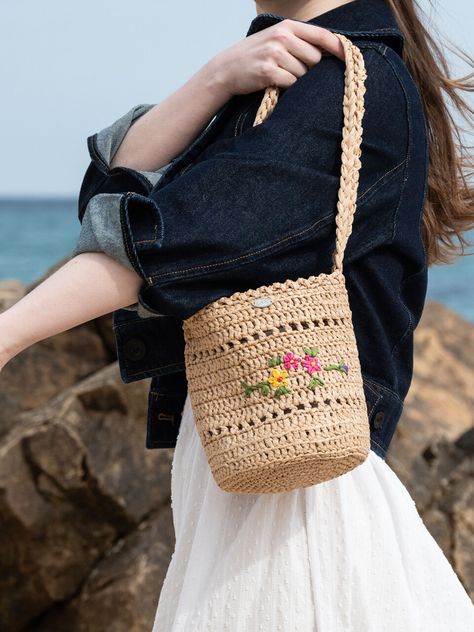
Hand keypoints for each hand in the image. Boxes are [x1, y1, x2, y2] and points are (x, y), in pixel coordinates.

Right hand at [208, 19, 345, 97]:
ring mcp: (275, 54)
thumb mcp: (276, 39)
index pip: (322, 35)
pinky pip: (291, 83)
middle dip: (309, 68)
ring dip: (296, 79)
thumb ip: (299, 41)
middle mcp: (282, 37)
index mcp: (287, 26)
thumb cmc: (255, 56)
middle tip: (291, 69)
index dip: (338, 47)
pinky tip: (275, 83)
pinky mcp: (269, 72)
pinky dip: (287, 87)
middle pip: (315, 58)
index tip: (348, 58)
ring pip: (303, 73)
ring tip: (279, 75)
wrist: (227, 68)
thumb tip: (329, 51)